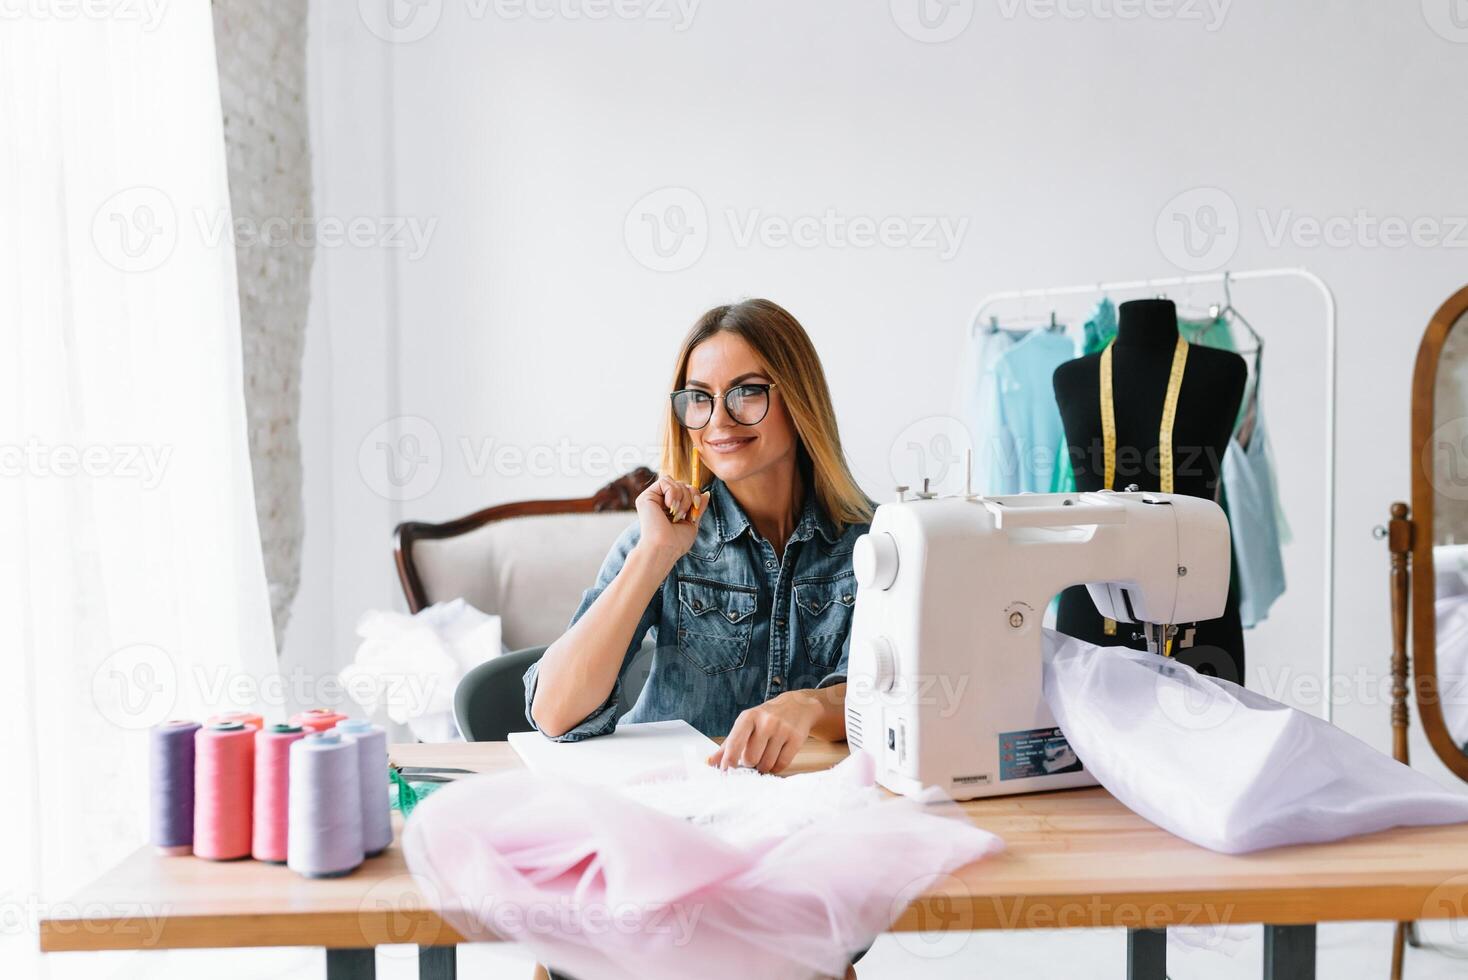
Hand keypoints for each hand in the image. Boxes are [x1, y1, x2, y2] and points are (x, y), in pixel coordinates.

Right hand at [633, 473, 708, 564]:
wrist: (664, 548)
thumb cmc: (677, 542)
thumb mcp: (692, 522)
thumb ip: (698, 507)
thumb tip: (706, 493)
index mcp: (669, 508)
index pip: (685, 490)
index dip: (694, 494)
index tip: (695, 509)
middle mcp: (660, 502)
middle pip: (681, 483)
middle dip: (689, 496)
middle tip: (685, 513)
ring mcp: (652, 499)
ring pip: (674, 481)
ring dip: (681, 497)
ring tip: (676, 513)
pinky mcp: (646, 497)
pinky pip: (664, 481)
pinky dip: (672, 492)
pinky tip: (669, 506)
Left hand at [707, 691, 821, 773]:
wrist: (797, 706)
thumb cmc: (766, 718)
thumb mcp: (746, 724)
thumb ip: (728, 744)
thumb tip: (709, 762)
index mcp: (748, 717)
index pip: (734, 743)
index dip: (729, 761)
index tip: (726, 773)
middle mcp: (765, 721)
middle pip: (751, 758)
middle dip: (750, 763)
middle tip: (754, 757)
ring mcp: (782, 729)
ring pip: (766, 764)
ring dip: (764, 767)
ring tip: (765, 756)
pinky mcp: (796, 738)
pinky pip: (782, 764)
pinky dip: (776, 767)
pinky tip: (775, 758)